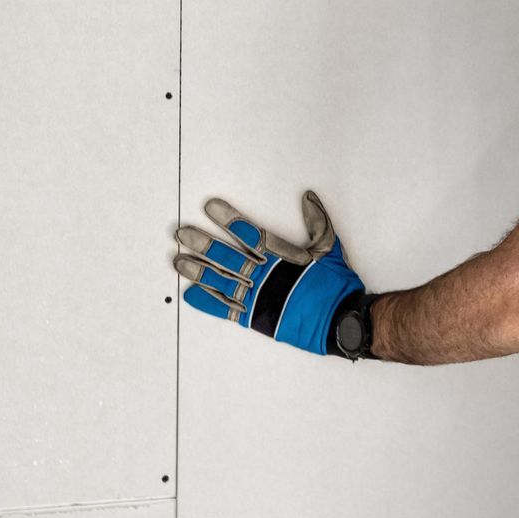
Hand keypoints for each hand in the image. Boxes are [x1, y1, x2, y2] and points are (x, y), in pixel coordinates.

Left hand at [173, 190, 364, 355]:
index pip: (250, 234)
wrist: (340, 319)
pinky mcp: (256, 317)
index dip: (230, 219)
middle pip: (228, 257)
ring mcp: (258, 297)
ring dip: (199, 270)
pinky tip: (191, 294)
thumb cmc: (335, 285)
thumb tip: (308, 198)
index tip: (210, 208)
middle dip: (203, 244)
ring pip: (221, 281)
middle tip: (183, 234)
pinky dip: (208, 302)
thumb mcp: (330, 249)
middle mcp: (266, 276)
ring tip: (179, 261)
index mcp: (283, 257)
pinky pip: (226, 309)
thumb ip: (318, 222)